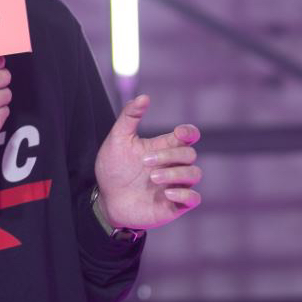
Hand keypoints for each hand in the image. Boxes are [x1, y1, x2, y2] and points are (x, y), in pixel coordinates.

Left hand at [93, 93, 200, 230]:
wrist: (106, 200)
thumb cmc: (113, 169)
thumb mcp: (118, 140)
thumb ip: (129, 117)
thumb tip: (144, 97)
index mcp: (164, 147)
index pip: (188, 136)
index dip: (189, 132)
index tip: (179, 133)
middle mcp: (173, 165)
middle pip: (190, 154)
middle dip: (170, 156)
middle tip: (144, 161)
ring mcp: (176, 185)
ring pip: (195, 174)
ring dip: (176, 174)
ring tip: (152, 178)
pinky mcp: (175, 205)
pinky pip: (194, 198)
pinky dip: (184, 194)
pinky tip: (166, 193)